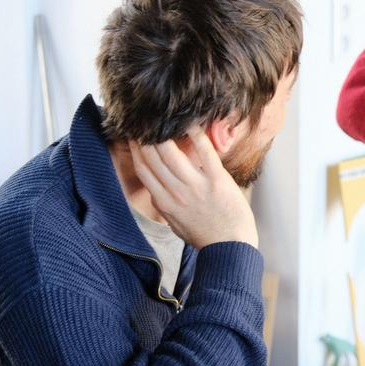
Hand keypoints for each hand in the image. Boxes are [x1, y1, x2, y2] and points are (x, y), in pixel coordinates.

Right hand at [129, 128, 258, 249]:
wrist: (230, 248)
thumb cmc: (204, 236)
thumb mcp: (175, 224)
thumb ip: (164, 206)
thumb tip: (156, 191)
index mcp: (164, 202)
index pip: (143, 169)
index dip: (136, 149)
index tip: (134, 134)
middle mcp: (176, 192)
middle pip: (153, 156)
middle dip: (146, 135)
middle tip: (147, 119)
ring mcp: (196, 186)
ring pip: (172, 152)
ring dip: (165, 132)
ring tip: (164, 117)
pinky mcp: (217, 181)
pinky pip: (204, 152)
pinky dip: (197, 135)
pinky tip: (192, 123)